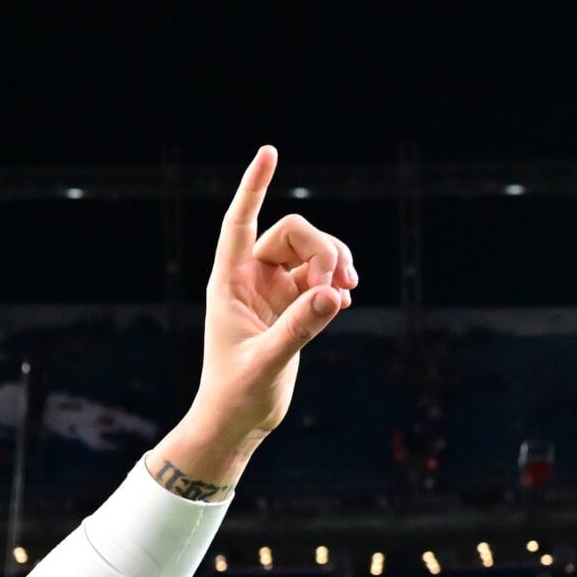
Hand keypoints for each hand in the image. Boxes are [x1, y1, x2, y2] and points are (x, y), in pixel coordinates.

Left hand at [150, 147, 356, 494]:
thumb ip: (298, 329)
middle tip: (337, 284)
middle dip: (323, 249)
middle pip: (294, 233)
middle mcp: (250, 279)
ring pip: (313, 252)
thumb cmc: (236, 395)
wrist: (238, 422)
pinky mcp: (293, 307)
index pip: (239, 223)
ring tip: (348, 289)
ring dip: (336, 261)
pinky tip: (343, 301)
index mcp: (229, 283)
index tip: (269, 153)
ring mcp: (274, 291)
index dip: (253, 188)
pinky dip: (337, 281)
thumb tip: (333, 294)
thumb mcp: (267, 363)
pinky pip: (322, 277)